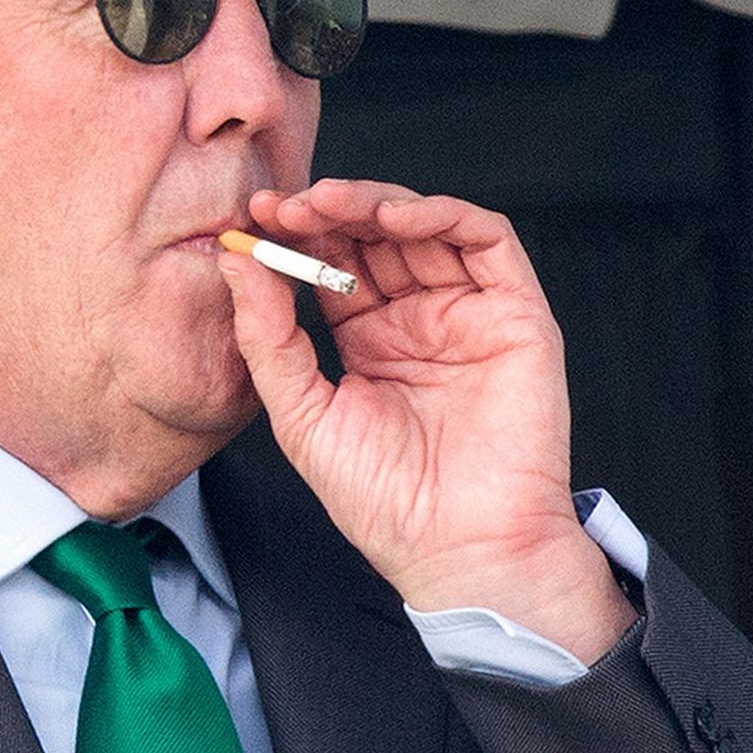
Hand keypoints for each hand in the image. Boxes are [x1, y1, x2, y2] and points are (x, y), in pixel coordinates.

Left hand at [219, 179, 634, 663]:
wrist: (458, 550)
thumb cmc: (385, 502)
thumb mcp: (301, 414)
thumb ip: (268, 338)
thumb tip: (235, 261)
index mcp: (371, 341)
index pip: (332, 264)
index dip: (296, 235)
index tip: (254, 217)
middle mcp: (420, 319)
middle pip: (374, 237)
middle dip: (328, 210)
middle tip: (285, 205)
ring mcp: (469, 313)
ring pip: (425, 226)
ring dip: (374, 203)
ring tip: (327, 203)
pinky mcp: (517, 314)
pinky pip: (486, 241)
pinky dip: (442, 215)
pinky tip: (393, 220)